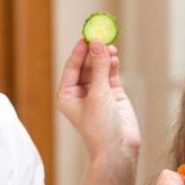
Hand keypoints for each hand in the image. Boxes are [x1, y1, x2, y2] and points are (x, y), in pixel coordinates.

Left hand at [56, 39, 139, 161]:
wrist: (117, 150)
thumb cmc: (100, 128)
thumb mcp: (98, 94)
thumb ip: (98, 68)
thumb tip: (98, 44)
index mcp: (67, 94)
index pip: (71, 66)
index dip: (80, 50)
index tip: (88, 35)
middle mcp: (80, 92)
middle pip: (85, 64)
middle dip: (93, 51)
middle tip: (101, 35)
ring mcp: (97, 92)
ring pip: (99, 67)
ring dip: (104, 56)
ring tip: (111, 47)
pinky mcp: (113, 94)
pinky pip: (110, 74)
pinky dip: (112, 64)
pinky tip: (115, 56)